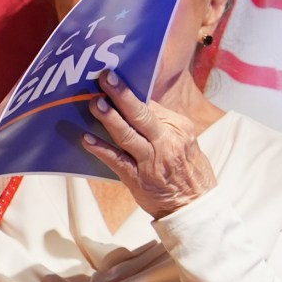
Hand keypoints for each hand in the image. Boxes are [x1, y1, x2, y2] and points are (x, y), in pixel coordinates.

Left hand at [81, 68, 214, 216]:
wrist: (195, 205)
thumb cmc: (186, 168)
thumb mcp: (183, 139)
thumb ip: (160, 122)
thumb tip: (132, 102)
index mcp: (179, 128)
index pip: (151, 104)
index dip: (131, 89)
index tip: (113, 76)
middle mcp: (167, 142)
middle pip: (141, 115)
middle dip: (122, 95)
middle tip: (104, 78)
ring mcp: (152, 161)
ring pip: (128, 136)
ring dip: (109, 119)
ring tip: (94, 104)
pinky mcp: (138, 179)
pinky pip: (117, 161)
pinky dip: (102, 150)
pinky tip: (87, 139)